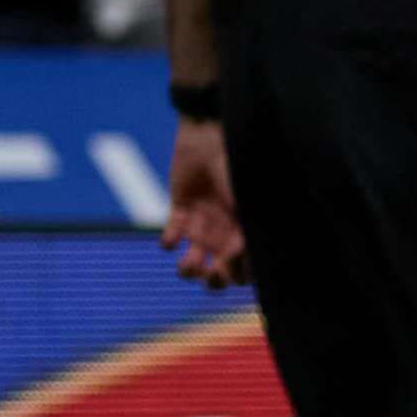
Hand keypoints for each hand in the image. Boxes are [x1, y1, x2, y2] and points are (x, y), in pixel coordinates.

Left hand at [164, 116, 247, 288]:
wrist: (208, 135)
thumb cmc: (233, 164)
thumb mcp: (244, 200)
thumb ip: (244, 230)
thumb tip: (235, 260)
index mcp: (247, 231)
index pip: (248, 268)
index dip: (242, 276)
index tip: (235, 268)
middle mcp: (226, 233)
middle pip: (222, 273)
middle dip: (215, 281)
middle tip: (210, 273)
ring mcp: (204, 224)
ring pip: (194, 263)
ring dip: (189, 271)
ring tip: (187, 265)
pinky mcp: (181, 211)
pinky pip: (171, 238)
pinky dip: (168, 244)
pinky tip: (171, 240)